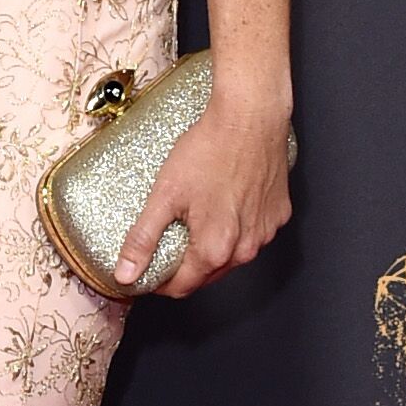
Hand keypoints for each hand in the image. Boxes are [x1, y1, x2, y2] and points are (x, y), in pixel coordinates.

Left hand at [114, 92, 291, 298]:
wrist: (250, 117)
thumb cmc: (210, 149)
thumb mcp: (164, 195)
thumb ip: (143, 238)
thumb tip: (127, 273)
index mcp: (215, 249)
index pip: (181, 288)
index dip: (158, 283)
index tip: (146, 272)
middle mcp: (245, 248)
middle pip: (207, 275)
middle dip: (184, 267)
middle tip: (165, 242)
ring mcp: (265, 233)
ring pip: (231, 257)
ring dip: (211, 248)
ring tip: (194, 219)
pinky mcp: (278, 215)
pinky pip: (252, 234)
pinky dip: (236, 229)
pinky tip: (223, 205)